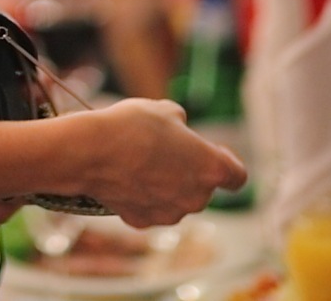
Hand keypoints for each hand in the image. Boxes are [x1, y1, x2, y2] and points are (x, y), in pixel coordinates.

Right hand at [75, 100, 245, 228]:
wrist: (92, 152)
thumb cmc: (133, 126)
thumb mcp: (163, 109)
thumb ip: (179, 122)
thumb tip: (177, 127)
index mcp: (210, 168)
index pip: (237, 175)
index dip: (227, 162)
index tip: (213, 151)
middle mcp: (196, 198)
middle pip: (203, 186)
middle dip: (189, 169)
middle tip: (164, 147)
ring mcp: (170, 213)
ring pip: (177, 198)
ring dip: (166, 183)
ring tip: (140, 158)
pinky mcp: (144, 221)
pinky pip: (150, 206)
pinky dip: (142, 195)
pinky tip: (124, 175)